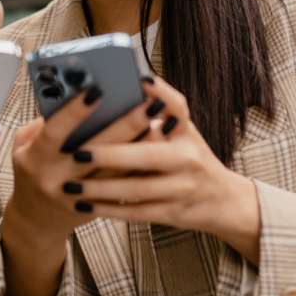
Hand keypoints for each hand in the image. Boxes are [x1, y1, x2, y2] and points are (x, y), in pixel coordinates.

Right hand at [0, 83, 157, 295]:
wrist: (36, 220)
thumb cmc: (32, 171)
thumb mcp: (23, 146)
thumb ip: (44, 123)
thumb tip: (76, 98)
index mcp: (35, 160)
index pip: (54, 132)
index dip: (74, 112)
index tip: (96, 91)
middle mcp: (57, 179)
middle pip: (97, 150)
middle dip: (125, 125)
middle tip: (148, 103)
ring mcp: (79, 196)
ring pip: (117, 171)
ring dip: (141, 146)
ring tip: (161, 122)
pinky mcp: (98, 206)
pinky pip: (124, 186)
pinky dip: (142, 166)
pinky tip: (159, 148)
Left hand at [58, 77, 261, 263]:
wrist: (224, 201)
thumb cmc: (191, 157)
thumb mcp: (183, 131)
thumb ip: (162, 111)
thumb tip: (137, 81)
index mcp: (186, 134)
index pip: (176, 108)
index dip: (159, 94)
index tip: (136, 81)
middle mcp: (187, 160)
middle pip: (147, 156)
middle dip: (109, 155)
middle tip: (76, 154)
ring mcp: (182, 189)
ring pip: (137, 190)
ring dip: (101, 189)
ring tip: (70, 187)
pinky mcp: (174, 214)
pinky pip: (137, 213)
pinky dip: (110, 210)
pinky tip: (86, 206)